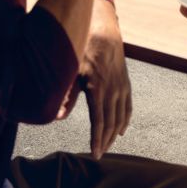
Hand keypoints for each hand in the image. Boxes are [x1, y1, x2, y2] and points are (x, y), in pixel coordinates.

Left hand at [57, 0, 131, 156]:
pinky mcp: (126, 84)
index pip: (98, 121)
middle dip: (105, 141)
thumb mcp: (72, 72)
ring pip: (120, 117)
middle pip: (111, 123)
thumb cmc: (84, 51)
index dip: (97, 139)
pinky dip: (125, 120)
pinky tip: (121, 130)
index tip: (95, 153)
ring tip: (108, 146)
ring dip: (114, 133)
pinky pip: (128, 106)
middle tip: (100, 154)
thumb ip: (68, 96)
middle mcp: (112, 90)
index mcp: (97, 89)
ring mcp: (121, 87)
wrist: (104, 33)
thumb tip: (58, 118)